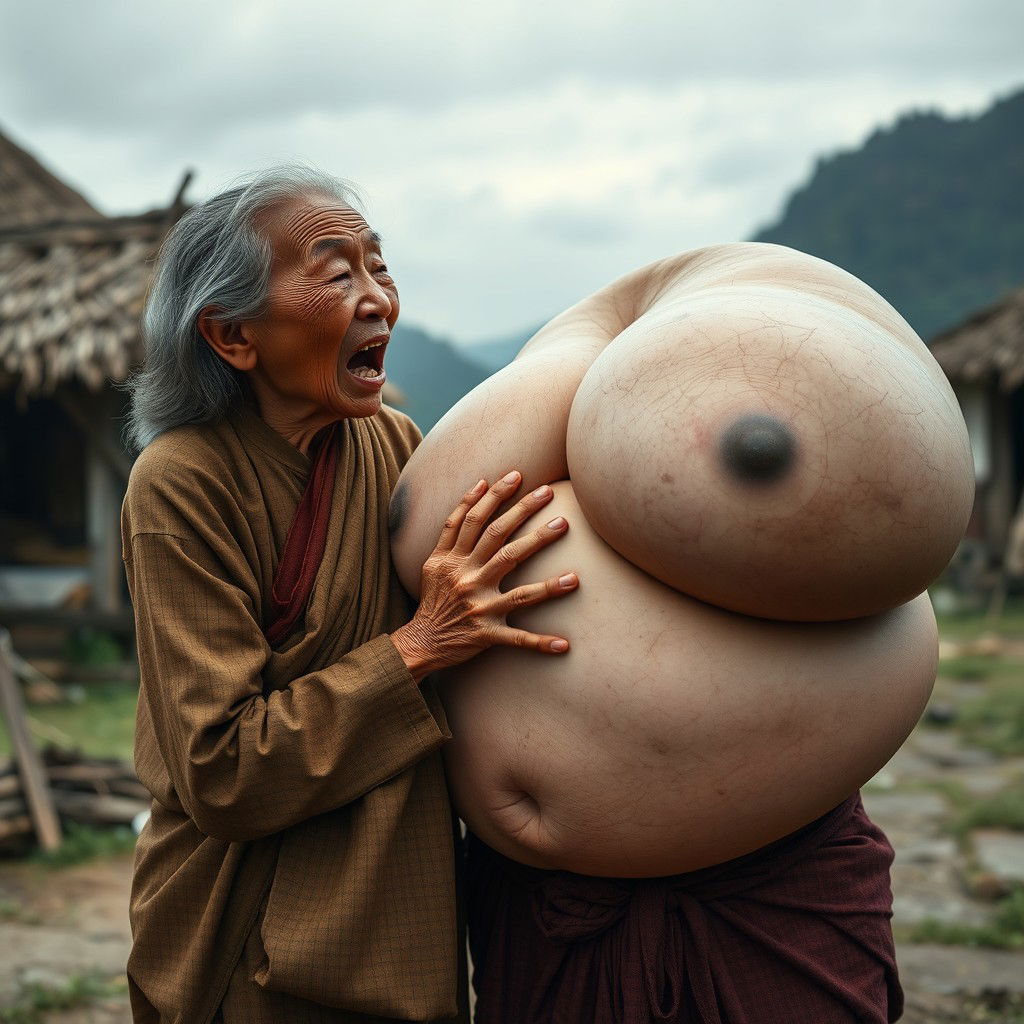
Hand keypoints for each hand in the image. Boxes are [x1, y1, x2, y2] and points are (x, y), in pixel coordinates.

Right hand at [391, 471, 577, 681]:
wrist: (421, 642)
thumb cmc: (434, 597)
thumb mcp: (433, 561)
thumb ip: (453, 527)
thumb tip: (476, 485)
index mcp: (451, 561)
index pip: (473, 520)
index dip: (494, 496)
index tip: (517, 475)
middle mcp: (466, 579)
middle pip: (499, 540)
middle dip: (524, 513)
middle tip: (550, 493)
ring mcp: (478, 607)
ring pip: (519, 590)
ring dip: (549, 584)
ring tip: (574, 573)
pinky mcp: (487, 634)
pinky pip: (518, 639)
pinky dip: (539, 643)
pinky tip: (563, 644)